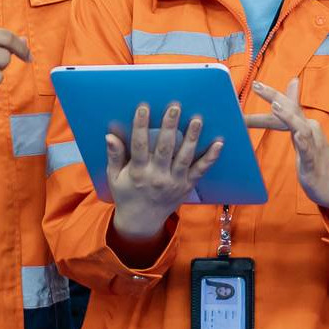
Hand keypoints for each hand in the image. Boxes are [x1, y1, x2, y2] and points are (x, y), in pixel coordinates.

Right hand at [108, 102, 222, 241]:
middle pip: (165, 148)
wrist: (141, 221)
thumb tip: (110, 136)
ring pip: (184, 157)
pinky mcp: (187, 186)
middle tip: (175, 107)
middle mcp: (158, 177)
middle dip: (170, 126)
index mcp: (138, 172)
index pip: (139, 145)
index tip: (143, 107)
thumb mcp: (114, 177)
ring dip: (192, 137)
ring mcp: (175, 182)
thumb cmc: (126, 194)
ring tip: (197, 119)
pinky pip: (201, 170)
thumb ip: (114, 156)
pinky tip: (219, 143)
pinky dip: (211, 157)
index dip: (141, 126)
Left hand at [245, 79, 328, 215]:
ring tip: (275, 106)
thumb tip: (291, 90)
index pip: (287, 105)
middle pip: (292, 110)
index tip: (255, 83)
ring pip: (301, 128)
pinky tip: (298, 136)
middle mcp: (309, 130)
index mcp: (303, 125)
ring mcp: (313, 146)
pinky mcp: (314, 163)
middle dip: (274, 96)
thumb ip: (293, 115)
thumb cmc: (316, 158)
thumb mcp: (302, 134)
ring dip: (288, 116)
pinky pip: (309, 151)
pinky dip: (304, 143)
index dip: (271, 93)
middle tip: (257, 86)